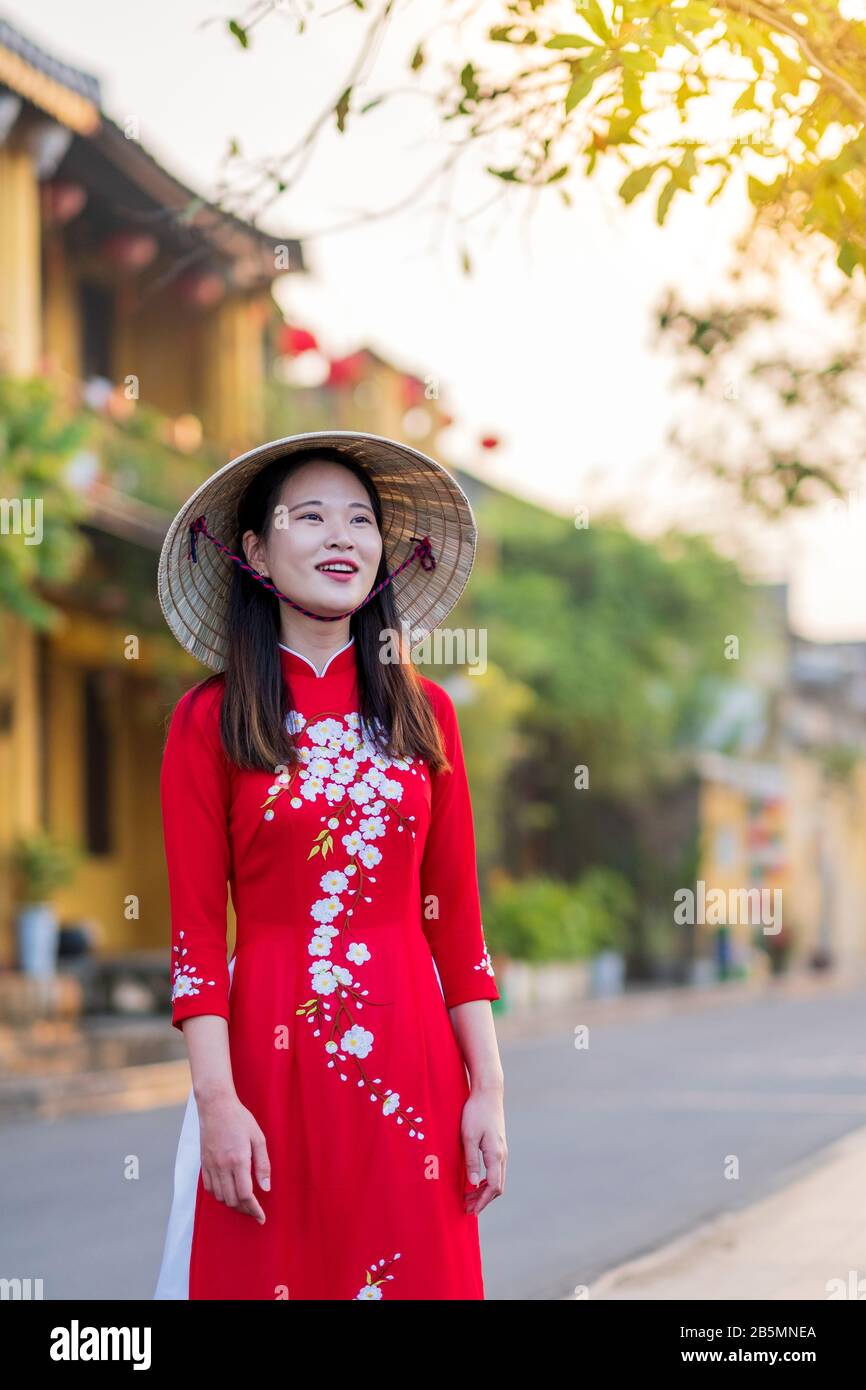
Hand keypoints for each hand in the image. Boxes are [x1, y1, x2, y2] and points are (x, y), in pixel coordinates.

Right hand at [198, 1091, 270, 1223]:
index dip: (254, 1209)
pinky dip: (219, 1195)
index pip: (245, 1195)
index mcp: (238, 1160)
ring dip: (232, 1204)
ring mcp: (211, 1166)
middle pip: (232, 1200)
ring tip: (244, 1203)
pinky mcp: (204, 1163)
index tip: (261, 1217)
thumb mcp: (258, 1138)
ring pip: (220, 1197)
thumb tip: (266, 1188)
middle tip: (255, 1211)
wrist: (216, 1106)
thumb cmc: (240, 1119)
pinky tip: (228, 1192)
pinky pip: (210, 1188)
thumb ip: (263, 1165)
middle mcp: (222, 1166)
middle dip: (244, 1210)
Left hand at [461, 1086, 506, 1215]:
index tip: (471, 1211)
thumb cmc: (475, 1113)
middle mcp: (502, 1155)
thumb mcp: (468, 1136)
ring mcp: (502, 1150)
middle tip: (466, 1208)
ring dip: (484, 1191)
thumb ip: (471, 1161)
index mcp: (495, 1155)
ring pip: (497, 1179)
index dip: (482, 1201)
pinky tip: (474, 1181)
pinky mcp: (498, 1145)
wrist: (488, 1093)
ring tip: (468, 1198)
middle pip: (496, 1186)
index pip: (492, 1187)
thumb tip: (471, 1184)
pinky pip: (495, 1170)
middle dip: (482, 1200)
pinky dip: (486, 1180)